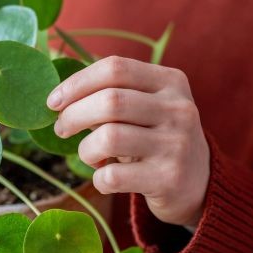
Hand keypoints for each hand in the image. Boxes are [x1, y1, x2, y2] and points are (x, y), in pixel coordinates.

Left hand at [47, 56, 209, 226]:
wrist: (198, 184)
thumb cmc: (155, 139)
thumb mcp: (145, 108)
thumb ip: (110, 95)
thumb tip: (58, 97)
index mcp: (170, 81)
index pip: (115, 68)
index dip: (77, 83)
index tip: (53, 102)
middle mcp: (178, 109)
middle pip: (110, 101)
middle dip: (73, 115)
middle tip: (61, 128)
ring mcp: (176, 144)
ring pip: (108, 138)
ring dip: (85, 149)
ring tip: (89, 155)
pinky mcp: (169, 179)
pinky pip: (113, 176)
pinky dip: (98, 179)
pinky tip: (106, 178)